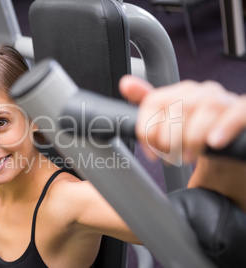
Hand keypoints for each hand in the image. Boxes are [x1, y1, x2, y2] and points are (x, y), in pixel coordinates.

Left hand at [119, 75, 245, 163]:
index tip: (150, 151)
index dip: (147, 130)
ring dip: (192, 138)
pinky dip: (224, 126)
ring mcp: (225, 100)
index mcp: (180, 92)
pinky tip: (213, 142)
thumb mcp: (169, 125)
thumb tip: (126, 83)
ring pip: (206, 109)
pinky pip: (239, 112)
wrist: (229, 152)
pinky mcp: (244, 110)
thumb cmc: (196, 137)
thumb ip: (147, 105)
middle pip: (178, 106)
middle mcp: (202, 91)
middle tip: (169, 156)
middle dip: (169, 138)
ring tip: (187, 157)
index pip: (154, 102)